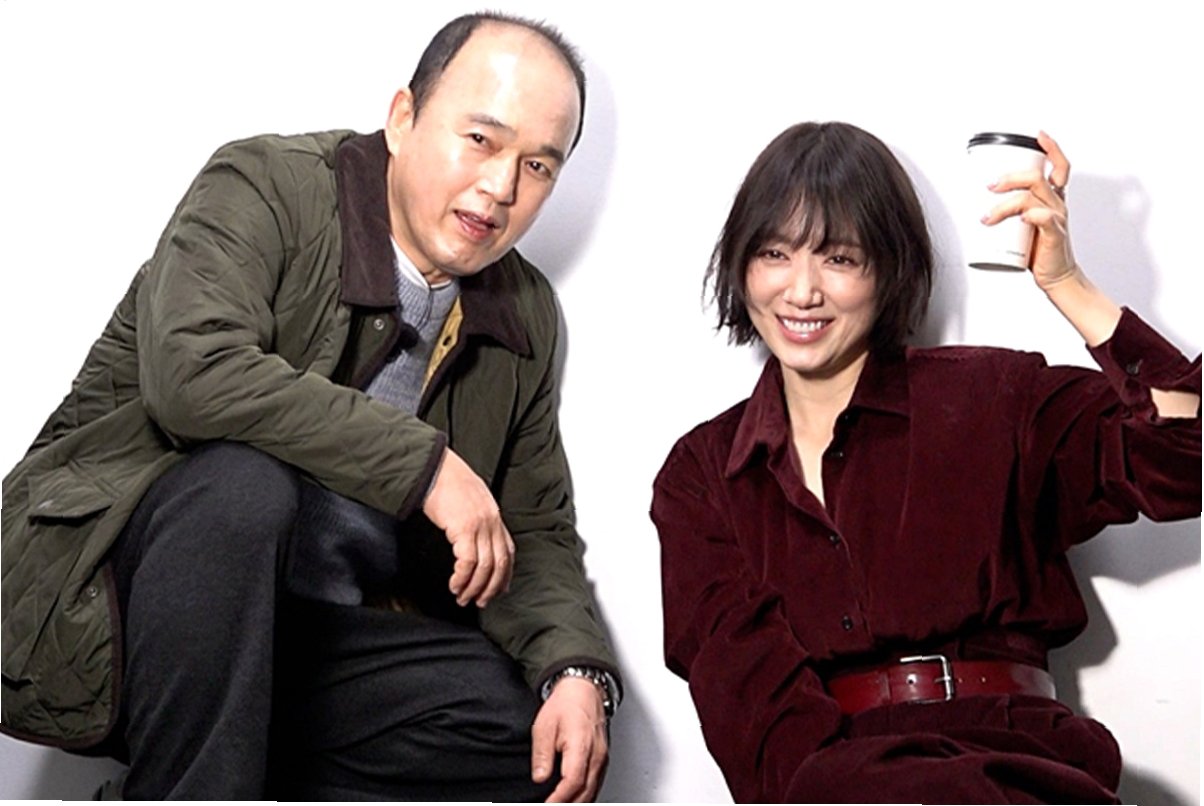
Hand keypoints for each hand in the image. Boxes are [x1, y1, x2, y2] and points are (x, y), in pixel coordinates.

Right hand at [421, 447, 513, 606]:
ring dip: (473, 588)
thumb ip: (478, 520)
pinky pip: (467, 563)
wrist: (436, 468)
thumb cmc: (448, 482)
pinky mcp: (464, 529)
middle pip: (499, 564)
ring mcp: (480, 525)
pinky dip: (461, 578)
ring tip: (462, 597)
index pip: (508, 552)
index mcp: (495, 517)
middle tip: (480, 602)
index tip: (499, 589)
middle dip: (490, 587)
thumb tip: (474, 541)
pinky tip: (454, 584)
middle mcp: (492, 522)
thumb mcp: (472, 501)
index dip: (505, 574)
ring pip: (484, 567)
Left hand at [531, 677, 608, 801]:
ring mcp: (602, 759)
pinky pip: (595, 784)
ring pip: (592, 791)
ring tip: (559, 803)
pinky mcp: (602, 760)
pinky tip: (572, 798)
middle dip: (568, 804)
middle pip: (585, 792)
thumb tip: (540, 777)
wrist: (583, 690)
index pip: (572, 782)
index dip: (559, 799)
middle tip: (551, 805)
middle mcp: (596, 755)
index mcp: (582, 746)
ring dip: (577, 802)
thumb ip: (542, 754)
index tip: (547, 805)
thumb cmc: (566, 704)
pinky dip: (584, 795)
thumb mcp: (544, 726)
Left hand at [981, 130, 1077, 289]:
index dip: (1052, 149)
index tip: (1039, 136)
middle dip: (1010, 178)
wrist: (1056, 275)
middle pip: (1036, 178)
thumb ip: (1008, 209)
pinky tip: (1023, 219)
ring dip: (1005, 205)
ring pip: (1031, 199)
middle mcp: (1056, 203)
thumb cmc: (1039, 249)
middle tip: (990, 187)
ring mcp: (1056, 218)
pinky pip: (1046, 219)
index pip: (1059, 167)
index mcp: (1052, 197)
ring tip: (987, 217)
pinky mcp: (1054, 235)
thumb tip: (975, 202)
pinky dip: (1035, 216)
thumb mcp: (1024, 222)